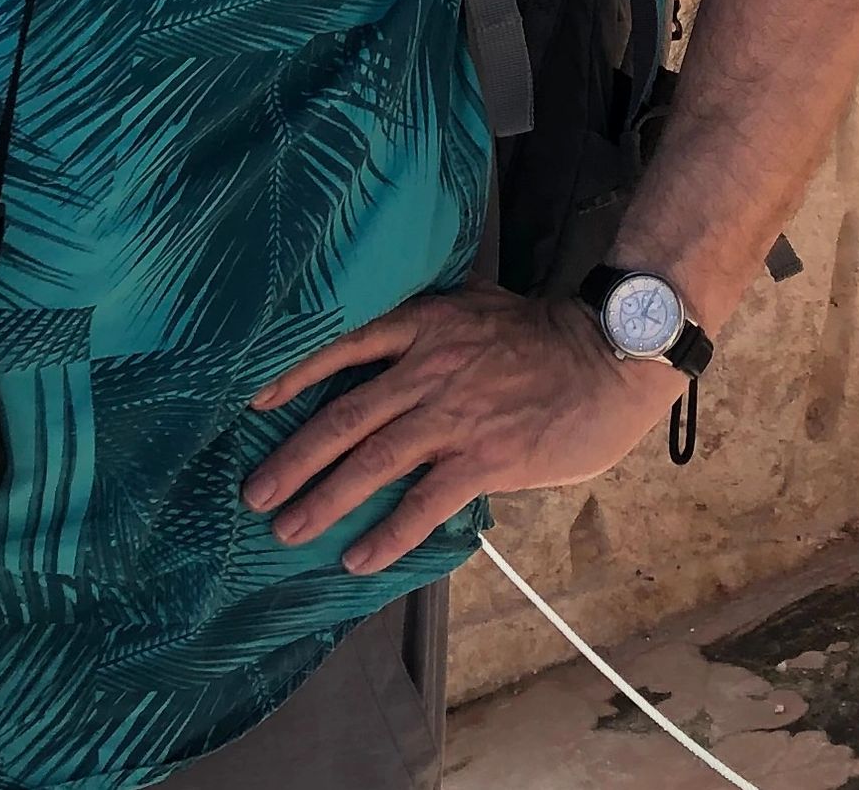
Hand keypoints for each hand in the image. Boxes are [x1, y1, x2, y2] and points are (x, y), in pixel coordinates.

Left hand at [241, 284, 680, 575]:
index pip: (341, 348)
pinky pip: (424, 502)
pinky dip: (388, 533)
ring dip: (325, 499)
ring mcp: (454, 416)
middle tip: (254, 493)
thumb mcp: (472, 301)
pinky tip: (359, 557)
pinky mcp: (484, 458)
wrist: (605, 356)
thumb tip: (382, 331)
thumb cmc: (539, 329)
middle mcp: (427, 369)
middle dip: (294, 459)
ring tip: (288, 529)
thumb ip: (426, 317)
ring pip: (374, 462)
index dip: (293, 375)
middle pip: (345, 417)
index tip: (252, 404)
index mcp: (421, 325)